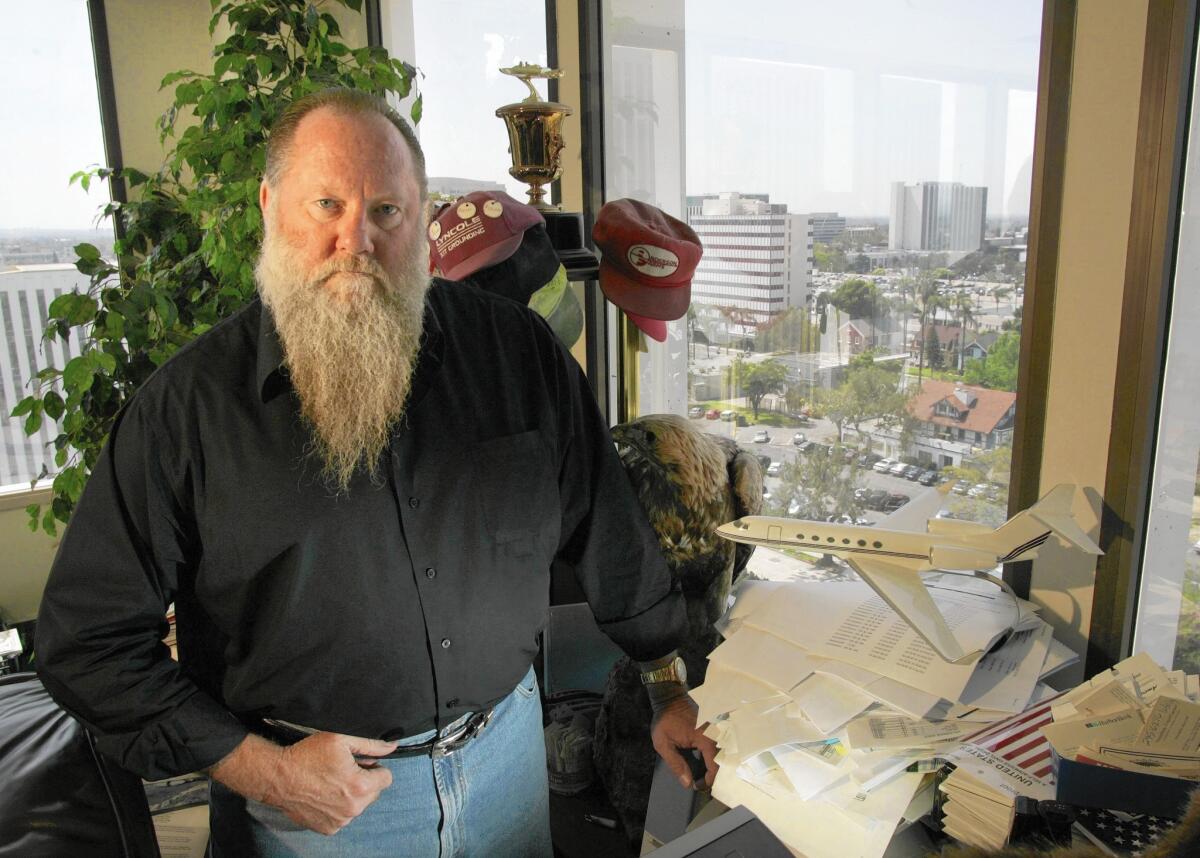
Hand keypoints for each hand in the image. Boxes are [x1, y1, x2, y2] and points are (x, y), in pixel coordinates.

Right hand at [210, 732, 397, 834]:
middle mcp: (353, 808)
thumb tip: (392, 746)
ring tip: (331, 782)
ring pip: (359, 805)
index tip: (362, 763)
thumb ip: (371, 744)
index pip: (386, 778)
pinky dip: (338, 807)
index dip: (375, 767)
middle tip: (345, 770)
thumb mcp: (340, 739)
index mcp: (360, 787)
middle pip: (374, 793)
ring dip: (351, 795)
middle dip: (364, 781)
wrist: (277, 777)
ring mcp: (340, 821)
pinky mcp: (328, 828)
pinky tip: (324, 794)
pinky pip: (343, 816)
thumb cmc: (307, 756)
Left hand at [649, 697, 717, 790]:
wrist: (669, 699)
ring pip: (721, 754)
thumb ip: (676, 764)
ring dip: (714, 767)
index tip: (698, 786)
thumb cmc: (665, 720)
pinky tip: (703, 764)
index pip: (714, 765)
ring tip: (702, 777)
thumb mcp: (663, 744)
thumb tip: (687, 783)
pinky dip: (713, 758)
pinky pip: (717, 746)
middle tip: (700, 783)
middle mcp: (714, 734)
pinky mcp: (713, 729)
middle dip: (713, 776)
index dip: (709, 780)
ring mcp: (715, 730)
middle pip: (721, 761)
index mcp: (704, 738)